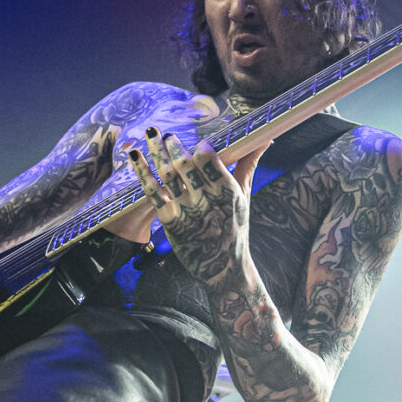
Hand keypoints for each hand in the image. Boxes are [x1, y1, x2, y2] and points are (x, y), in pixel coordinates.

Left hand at [127, 126, 268, 283]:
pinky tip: (135, 155)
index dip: (200, 147)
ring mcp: (186, 211)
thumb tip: (265, 138)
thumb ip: (249, 163)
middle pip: (185, 164)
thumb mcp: (244, 196)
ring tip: (151, 132)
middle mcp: (206, 200)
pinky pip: (153, 192)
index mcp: (227, 191)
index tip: (198, 142)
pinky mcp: (169, 221)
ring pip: (167, 174)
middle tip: (168, 135)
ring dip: (156, 150)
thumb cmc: (235, 228)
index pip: (209, 159)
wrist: (222, 268)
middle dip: (174, 145)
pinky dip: (142, 171)